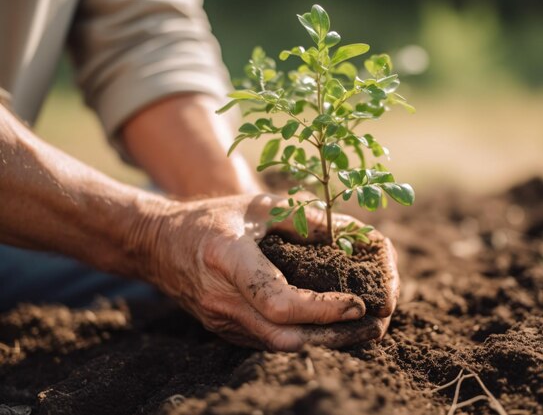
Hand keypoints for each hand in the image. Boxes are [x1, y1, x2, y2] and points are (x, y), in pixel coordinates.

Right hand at [140, 194, 398, 350]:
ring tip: (363, 329)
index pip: (278, 300)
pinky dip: (305, 339)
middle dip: (337, 336)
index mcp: (227, 259)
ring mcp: (221, 320)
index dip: (322, 308)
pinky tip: (331, 329)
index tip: (357, 303)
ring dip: (326, 342)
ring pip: (280, 346)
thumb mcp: (257, 204)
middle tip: (375, 323)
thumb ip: (304, 217)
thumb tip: (350, 236)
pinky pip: (269, 343)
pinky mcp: (224, 330)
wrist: (158, 245)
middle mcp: (222, 299)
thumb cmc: (212, 218)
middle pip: (285, 336)